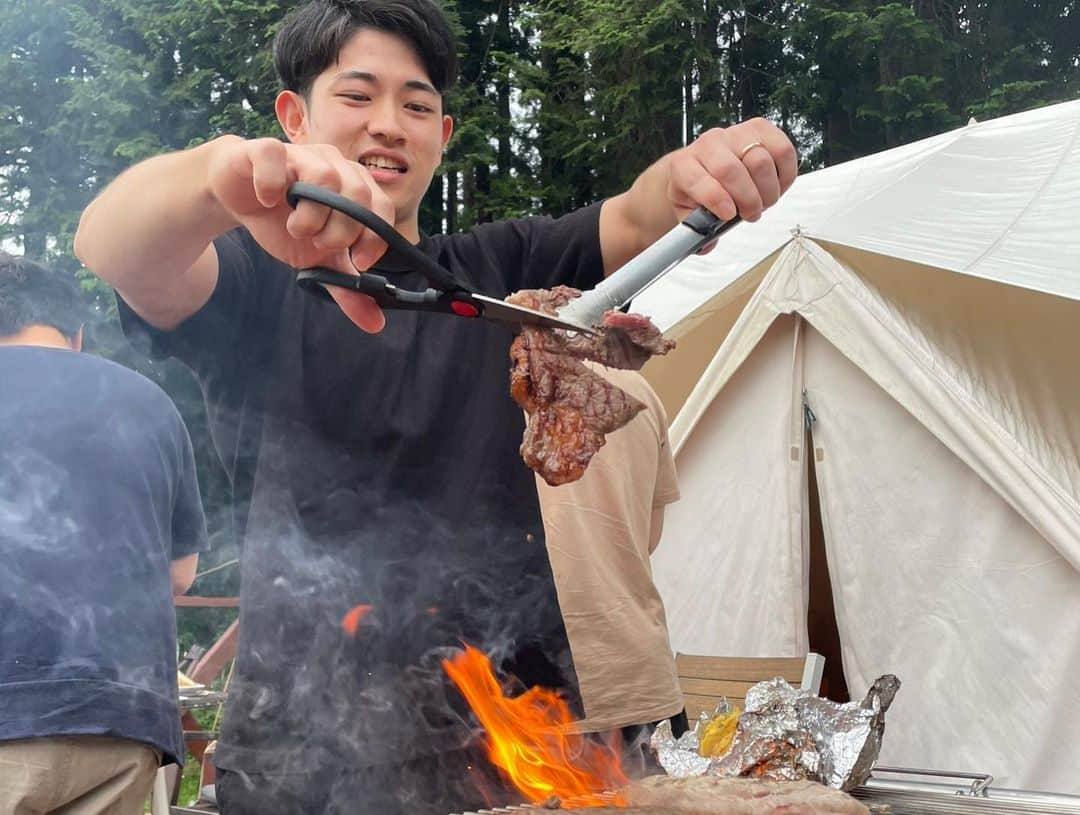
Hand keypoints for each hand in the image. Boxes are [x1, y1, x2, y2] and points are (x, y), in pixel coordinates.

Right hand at [206, 136, 393, 331]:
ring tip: (297, 228)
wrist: (240, 195)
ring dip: (311, 214)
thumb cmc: (285, 222)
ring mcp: (300, 155)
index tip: (359, 262)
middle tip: (319, 244)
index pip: (381, 208)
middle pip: (356, 195)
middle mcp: (333, 165)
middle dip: (341, 231)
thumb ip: (345, 286)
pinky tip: (267, 200)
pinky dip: (271, 182)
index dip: (375, 238)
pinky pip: (274, 156)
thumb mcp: (317, 259)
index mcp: (353, 187)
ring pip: (324, 176)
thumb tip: (376, 323)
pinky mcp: (262, 151)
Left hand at [667, 118, 797, 223]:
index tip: (728, 215)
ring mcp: (735, 133)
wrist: (704, 163)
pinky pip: (783, 150)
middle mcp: (708, 144)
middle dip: (747, 200)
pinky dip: (786, 175)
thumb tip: (708, 245)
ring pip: (761, 160)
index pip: (697, 179)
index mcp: (684, 165)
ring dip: (768, 190)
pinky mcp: (761, 129)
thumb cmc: (697, 191)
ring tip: (763, 202)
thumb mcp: (688, 212)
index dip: (716, 199)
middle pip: (732, 170)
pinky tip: (776, 187)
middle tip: (751, 215)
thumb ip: (697, 230)